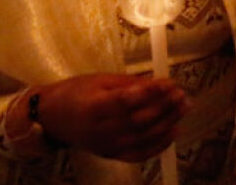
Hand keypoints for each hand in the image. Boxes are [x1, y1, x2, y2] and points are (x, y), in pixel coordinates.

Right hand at [35, 73, 187, 161]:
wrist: (53, 118)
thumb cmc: (76, 93)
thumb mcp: (100, 79)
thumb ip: (129, 83)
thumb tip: (158, 83)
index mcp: (93, 107)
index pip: (125, 101)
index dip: (149, 93)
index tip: (169, 82)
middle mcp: (99, 130)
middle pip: (137, 121)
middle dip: (164, 107)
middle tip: (182, 94)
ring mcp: (105, 146)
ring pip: (142, 137)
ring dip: (167, 123)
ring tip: (183, 108)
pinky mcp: (111, 154)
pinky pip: (138, 154)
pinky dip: (158, 145)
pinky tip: (173, 131)